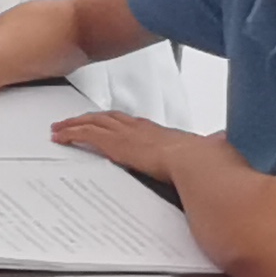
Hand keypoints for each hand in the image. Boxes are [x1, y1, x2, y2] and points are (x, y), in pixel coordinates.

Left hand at [53, 110, 194, 182]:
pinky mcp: (113, 142)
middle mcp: (134, 126)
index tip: (102, 122)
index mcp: (151, 129)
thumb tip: (217, 144)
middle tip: (70, 121)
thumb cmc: (194, 159)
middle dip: (85, 118)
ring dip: (72, 124)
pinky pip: (84, 134)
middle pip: (103, 117)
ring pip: (89, 121)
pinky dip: (70, 134)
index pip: (124, 120)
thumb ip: (196, 150)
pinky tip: (60, 137)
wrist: (190, 159)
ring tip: (58, 128)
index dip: (110, 120)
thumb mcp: (193, 153)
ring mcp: (122, 133)